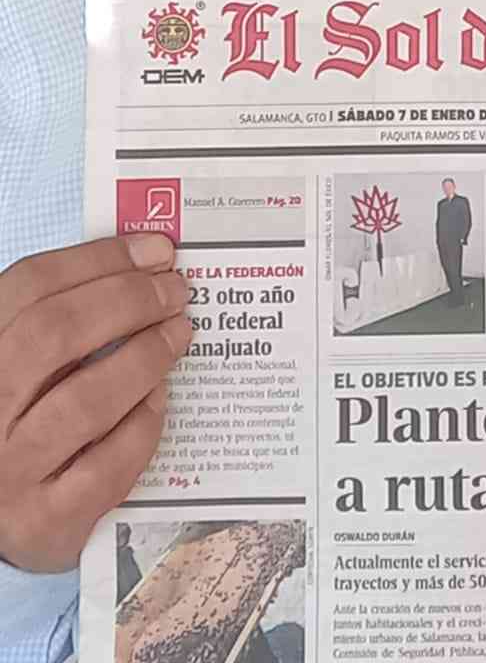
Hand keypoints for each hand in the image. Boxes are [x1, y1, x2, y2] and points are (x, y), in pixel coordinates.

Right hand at [0, 236, 191, 572]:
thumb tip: (148, 262)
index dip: (100, 259)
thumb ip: (64, 315)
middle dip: (129, 301)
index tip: (156, 250)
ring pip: (84, 400)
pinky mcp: (43, 522)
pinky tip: (160, 400)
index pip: (30, 286)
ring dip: (145, 357)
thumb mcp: (24, 359)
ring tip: (180, 334)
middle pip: (55, 333)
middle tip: (175, 291)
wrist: (0, 510)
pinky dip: (142, 427)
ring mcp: (9, 469)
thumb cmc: (21, 416)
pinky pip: (105, 467)